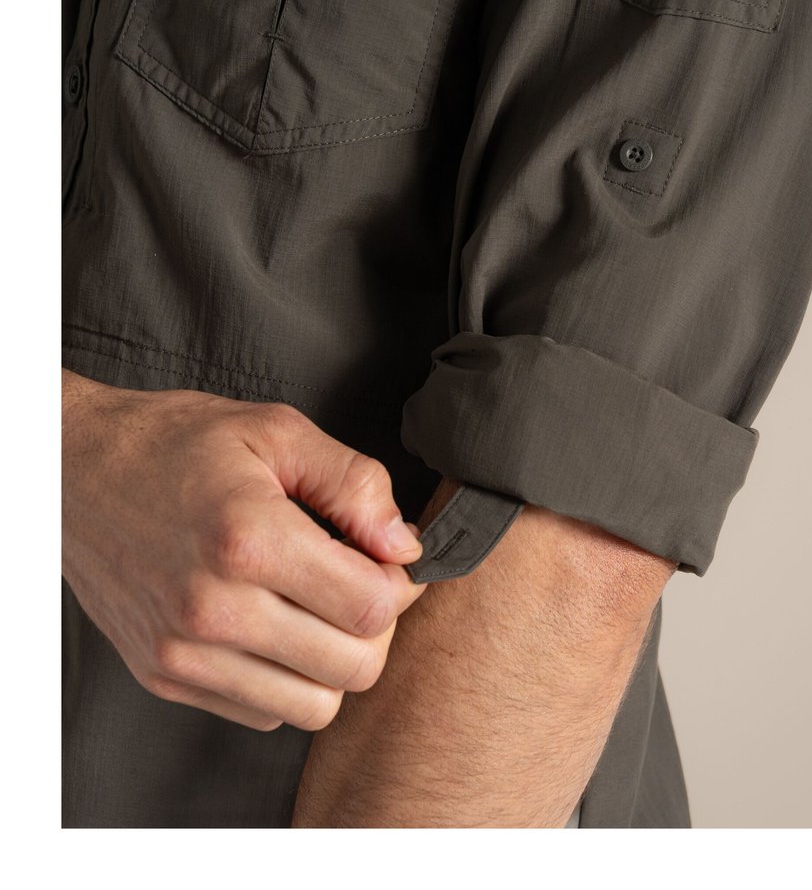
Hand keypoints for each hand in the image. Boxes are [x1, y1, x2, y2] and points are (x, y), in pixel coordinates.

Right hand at [62, 369, 425, 731]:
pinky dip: (285, 680)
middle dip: (374, 627)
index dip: (397, 584)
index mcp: (249, 540)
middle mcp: (213, 608)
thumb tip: (404, 544)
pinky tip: (273, 627)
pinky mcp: (164, 675)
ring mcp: (184, 652)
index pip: (372, 608)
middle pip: (353, 668)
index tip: (383, 560)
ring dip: (332, 662)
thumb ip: (354, 484)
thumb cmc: (176, 445)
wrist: (75, 472)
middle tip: (357, 584)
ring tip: (316, 609)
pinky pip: (263, 712)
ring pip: (314, 706)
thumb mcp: (277, 432)